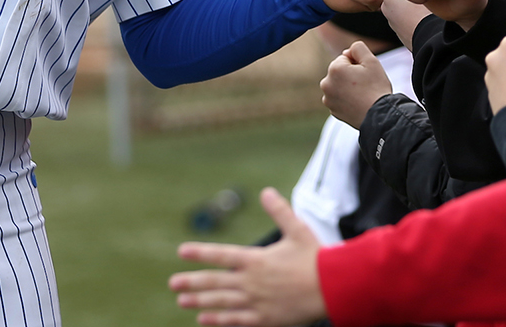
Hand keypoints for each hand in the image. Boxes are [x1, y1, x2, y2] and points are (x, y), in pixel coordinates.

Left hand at [172, 188, 326, 326]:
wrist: (333, 288)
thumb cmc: (316, 258)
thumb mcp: (298, 230)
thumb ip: (280, 211)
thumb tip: (266, 191)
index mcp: (256, 259)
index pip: (221, 255)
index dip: (200, 252)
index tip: (182, 251)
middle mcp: (251, 281)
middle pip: (215, 281)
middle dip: (192, 281)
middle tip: (172, 283)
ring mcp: (256, 301)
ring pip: (221, 301)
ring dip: (199, 300)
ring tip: (182, 300)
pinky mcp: (264, 318)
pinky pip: (236, 320)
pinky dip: (218, 320)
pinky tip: (204, 319)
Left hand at [320, 42, 392, 127]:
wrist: (380, 116)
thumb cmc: (376, 88)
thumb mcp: (372, 61)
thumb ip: (358, 48)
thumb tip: (346, 52)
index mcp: (334, 69)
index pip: (345, 57)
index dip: (358, 64)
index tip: (366, 75)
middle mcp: (326, 83)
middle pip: (340, 71)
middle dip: (351, 75)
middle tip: (365, 85)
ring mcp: (328, 99)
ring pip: (339, 85)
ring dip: (348, 87)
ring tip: (362, 95)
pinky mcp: (333, 110)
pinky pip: (339, 99)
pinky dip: (347, 99)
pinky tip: (358, 103)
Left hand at [380, 0, 431, 50]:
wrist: (432, 40)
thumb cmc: (430, 9)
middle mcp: (384, 5)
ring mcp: (391, 20)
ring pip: (408, 4)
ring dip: (418, 3)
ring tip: (430, 8)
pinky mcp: (399, 32)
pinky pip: (409, 18)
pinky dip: (416, 17)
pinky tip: (426, 19)